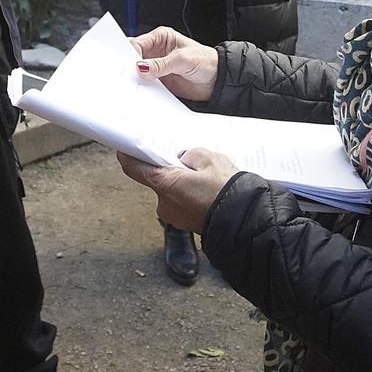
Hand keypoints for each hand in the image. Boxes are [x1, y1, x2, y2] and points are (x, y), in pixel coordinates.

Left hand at [117, 147, 238, 231]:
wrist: (246, 222)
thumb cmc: (227, 190)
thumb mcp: (212, 159)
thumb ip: (193, 154)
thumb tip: (186, 158)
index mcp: (165, 185)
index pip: (135, 168)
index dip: (128, 155)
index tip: (124, 147)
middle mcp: (164, 203)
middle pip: (158, 179)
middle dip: (170, 168)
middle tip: (186, 159)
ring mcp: (175, 216)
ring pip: (173, 191)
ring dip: (182, 182)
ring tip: (205, 175)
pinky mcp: (186, 224)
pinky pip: (183, 203)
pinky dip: (190, 194)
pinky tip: (208, 189)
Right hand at [130, 26, 218, 102]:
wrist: (217, 81)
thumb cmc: (206, 61)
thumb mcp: (182, 59)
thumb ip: (161, 64)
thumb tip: (142, 67)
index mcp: (161, 37)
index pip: (138, 43)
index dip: (130, 53)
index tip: (130, 64)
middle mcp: (157, 50)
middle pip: (134, 56)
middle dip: (130, 65)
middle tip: (129, 74)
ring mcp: (157, 66)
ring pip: (138, 71)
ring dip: (135, 77)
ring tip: (135, 83)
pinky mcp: (159, 80)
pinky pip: (145, 83)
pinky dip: (142, 87)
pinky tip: (142, 89)